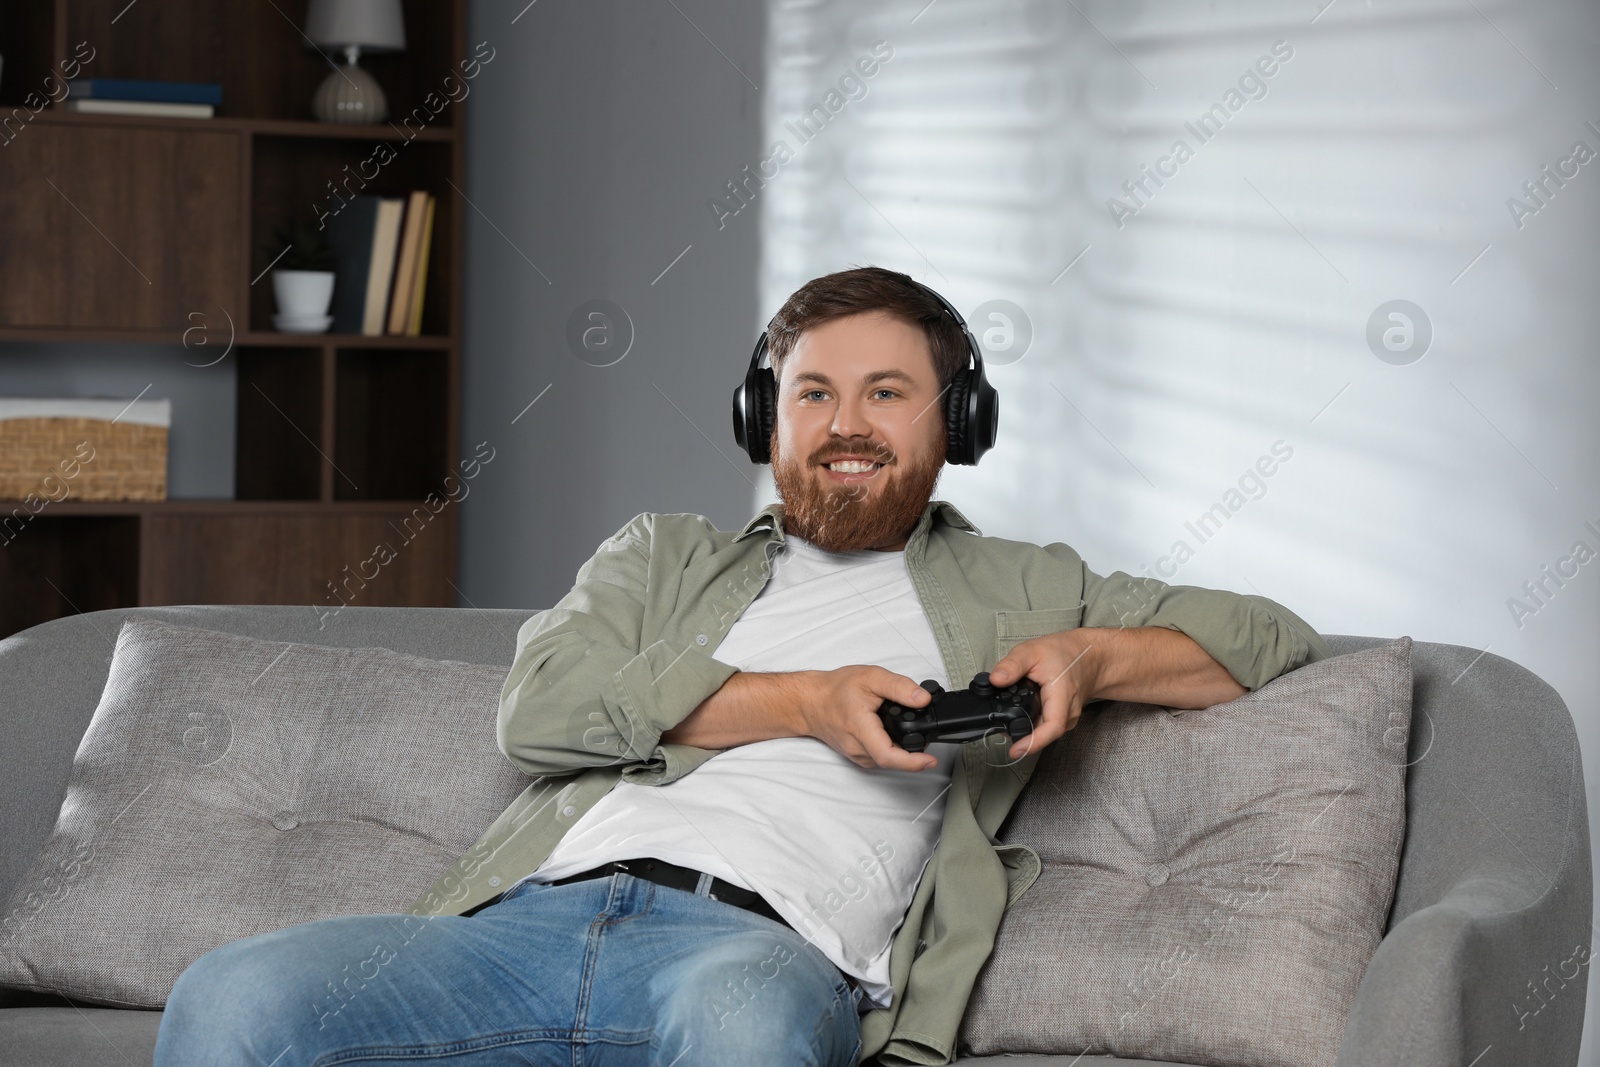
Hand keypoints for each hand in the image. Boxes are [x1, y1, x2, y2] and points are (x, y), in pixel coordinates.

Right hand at [794, 665, 939, 771]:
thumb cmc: (835, 689)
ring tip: (908, 728)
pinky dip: (892, 748)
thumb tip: (923, 698)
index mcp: (860, 729)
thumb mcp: (871, 677)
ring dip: (903, 749)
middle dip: (914, 751)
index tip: (931, 761)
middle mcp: (858, 748)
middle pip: (893, 760)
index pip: (888, 756)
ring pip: (888, 760)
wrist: (810, 702)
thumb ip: (899, 687)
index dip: (912, 762)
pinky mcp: (858, 756)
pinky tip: (892, 732)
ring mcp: (857, 755)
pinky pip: (881, 758)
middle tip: (926, 733)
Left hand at [987, 630, 1101, 760]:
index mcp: (1062, 696)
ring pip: (1043, 730)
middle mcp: (1068, 712)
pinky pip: (1046, 725)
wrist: (1089, 656)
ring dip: (1025, 726)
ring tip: (1008, 715)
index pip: (1052, 727)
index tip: (1016, 750)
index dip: (1034, 742)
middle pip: (1043, 733)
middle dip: (1020, 733)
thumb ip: (1012, 665)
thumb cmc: (1064, 653)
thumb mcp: (1032, 651)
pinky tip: (1021, 710)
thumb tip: (995, 679)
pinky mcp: (1063, 718)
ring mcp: (1067, 717)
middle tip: (999, 726)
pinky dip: (1031, 720)